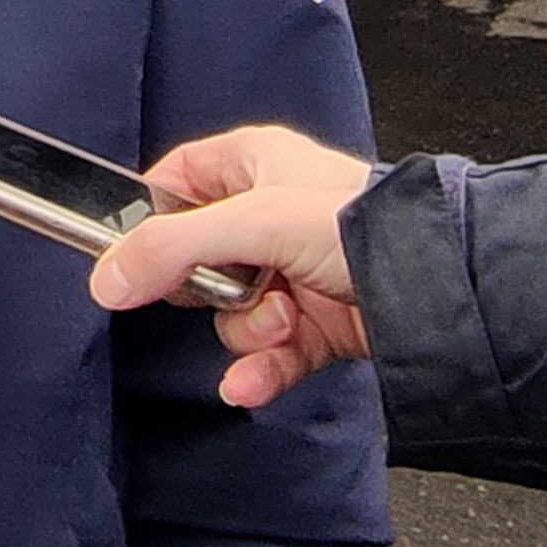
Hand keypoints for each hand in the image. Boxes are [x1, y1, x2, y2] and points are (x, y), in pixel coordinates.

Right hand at [89, 126, 373, 410]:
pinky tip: (252, 382)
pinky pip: (263, 356)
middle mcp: (271, 216)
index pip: (172, 185)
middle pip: (195, 262)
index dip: (150, 222)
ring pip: (230, 315)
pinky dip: (257, 371)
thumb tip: (107, 277)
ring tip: (284, 318)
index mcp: (253, 164)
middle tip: (231, 284)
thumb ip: (171, 248)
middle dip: (209, 291)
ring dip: (248, 330)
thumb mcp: (254, 221)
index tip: (135, 257)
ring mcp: (293, 274)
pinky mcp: (314, 325)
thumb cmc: (366, 223)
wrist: (439, 284)